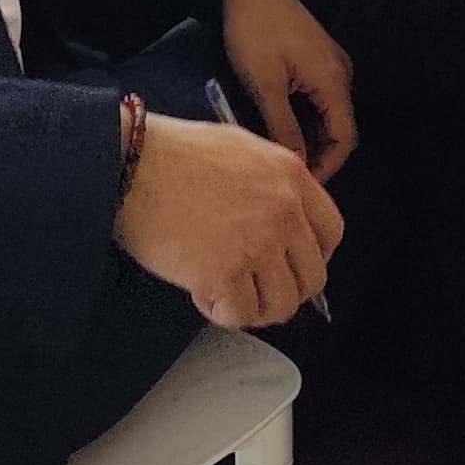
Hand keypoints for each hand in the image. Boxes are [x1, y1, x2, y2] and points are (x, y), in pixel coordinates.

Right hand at [114, 108, 342, 329]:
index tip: (292, 264)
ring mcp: (256, 244)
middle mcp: (283, 211)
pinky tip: (203, 294)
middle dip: (285, 290)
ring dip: (255, 307)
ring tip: (228, 293)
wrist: (132, 164)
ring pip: (281, 305)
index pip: (332, 233)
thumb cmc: (175, 153)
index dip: (313, 256)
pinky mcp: (224, 274)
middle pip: (313, 277)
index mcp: (290, 176)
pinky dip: (222, 312)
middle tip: (257, 288)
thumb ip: (271, 184)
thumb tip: (284, 223)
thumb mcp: (241, 149)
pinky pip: (241, 315)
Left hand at [220, 0, 357, 182]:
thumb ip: (284, 128)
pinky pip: (317, 97)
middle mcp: (339, 71)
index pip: (345, 137)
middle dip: (317, 154)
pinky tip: (278, 127)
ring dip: (308, 136)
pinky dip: (303, 117)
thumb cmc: (254, 31)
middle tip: (287, 174)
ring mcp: (328, 62)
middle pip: (339, 126)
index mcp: (334, 78)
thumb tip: (296, 164)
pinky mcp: (314, 56)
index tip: (302, 184)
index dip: (328, 166)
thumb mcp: (264, 85)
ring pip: (326, 113)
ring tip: (279, 155)